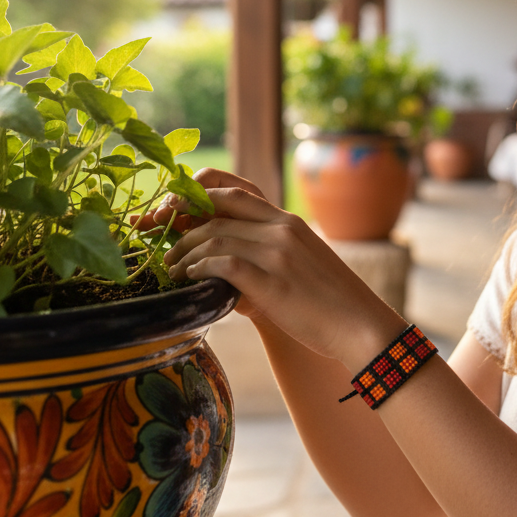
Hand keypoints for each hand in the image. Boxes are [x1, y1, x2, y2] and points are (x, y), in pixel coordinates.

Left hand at [161, 169, 404, 366]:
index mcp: (288, 221)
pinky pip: (223, 263)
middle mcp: (282, 229)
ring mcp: (278, 253)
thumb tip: (223, 262)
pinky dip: (199, 267)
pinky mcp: (273, 280)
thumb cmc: (328, 301)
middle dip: (178, 218)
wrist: (360, 325)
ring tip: (169, 269)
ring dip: (183, 251)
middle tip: (156, 236)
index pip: (234, 191)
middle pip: (218, 208)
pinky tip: (189, 279)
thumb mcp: (300, 263)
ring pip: (214, 235)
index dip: (196, 195)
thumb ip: (267, 252)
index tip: (172, 210)